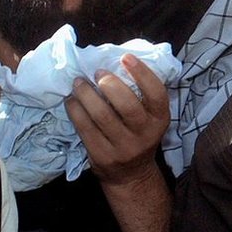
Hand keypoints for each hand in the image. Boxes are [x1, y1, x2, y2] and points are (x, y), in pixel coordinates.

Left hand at [65, 54, 170, 186]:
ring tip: (78, 83)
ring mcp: (123, 147)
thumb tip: (115, 63)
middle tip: (97, 73)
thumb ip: (140, 96)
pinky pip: (85, 128)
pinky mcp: (102, 155)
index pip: (156, 94)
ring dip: (86, 94)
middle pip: (128, 106)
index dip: (142, 73)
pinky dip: (75, 110)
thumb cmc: (138, 135)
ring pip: (102, 116)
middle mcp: (145, 134)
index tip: (126, 57)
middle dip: (109, 84)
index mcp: (160, 119)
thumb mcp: (149, 118)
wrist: (131, 174)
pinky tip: (72, 101)